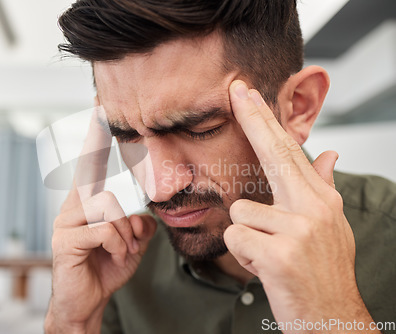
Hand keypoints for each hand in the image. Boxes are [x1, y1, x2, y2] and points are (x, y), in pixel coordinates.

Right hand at [45, 104, 156, 333]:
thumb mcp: (131, 242)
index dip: (95, 135)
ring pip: (107, 207)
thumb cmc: (105, 267)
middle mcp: (71, 206)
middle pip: (104, 187)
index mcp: (86, 202)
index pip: (90, 163)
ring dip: (124, 233)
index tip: (98, 107)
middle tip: (128, 238)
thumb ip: (138, 223)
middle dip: (124, 214)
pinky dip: (119, 245)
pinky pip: (104, 230)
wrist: (87, 301)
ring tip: (124, 250)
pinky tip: (116, 256)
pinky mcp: (65, 241)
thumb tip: (145, 215)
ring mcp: (65, 222)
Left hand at [223, 80, 377, 332]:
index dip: (267, 121)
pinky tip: (264, 267)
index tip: (248, 95)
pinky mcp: (280, 254)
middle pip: (273, 154)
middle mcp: (314, 209)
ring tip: (267, 253)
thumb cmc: (322, 273)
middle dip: (252, 118)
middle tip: (237, 89)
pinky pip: (235, 237)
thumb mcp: (329, 227)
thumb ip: (323, 187)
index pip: (289, 151)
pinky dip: (242, 255)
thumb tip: (330, 154)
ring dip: (246, 236)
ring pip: (239, 211)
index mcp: (321, 200)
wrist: (332, 319)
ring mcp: (299, 230)